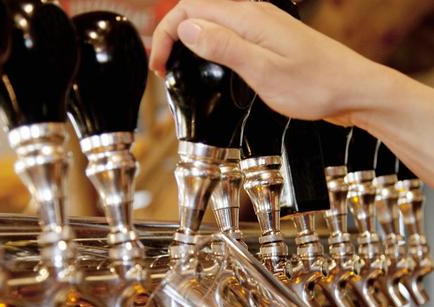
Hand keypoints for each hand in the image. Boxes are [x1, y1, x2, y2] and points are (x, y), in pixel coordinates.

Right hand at [149, 0, 394, 125]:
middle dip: (171, 36)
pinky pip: (227, 33)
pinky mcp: (266, 38)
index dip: (166, 34)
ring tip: (177, 69)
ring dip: (188, 40)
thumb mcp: (264, 71)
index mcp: (248, 18)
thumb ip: (224, 47)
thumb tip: (188, 29)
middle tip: (162, 70)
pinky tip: (207, 66)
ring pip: (211, 21)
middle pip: (197, 11)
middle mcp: (253, 14)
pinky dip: (207, 46)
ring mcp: (261, 25)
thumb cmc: (316, 85)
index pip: (190, 9)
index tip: (159, 64)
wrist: (353, 91)